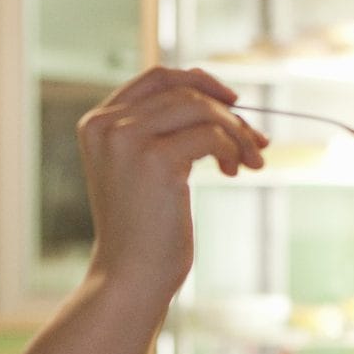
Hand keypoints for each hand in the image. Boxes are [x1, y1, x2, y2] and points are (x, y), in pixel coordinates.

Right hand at [76, 67, 266, 291]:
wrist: (131, 276)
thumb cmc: (144, 229)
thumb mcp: (144, 168)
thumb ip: (164, 130)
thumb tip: (224, 99)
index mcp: (97, 124)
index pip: (155, 77)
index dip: (199, 80)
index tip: (232, 101)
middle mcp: (106, 125)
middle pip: (183, 90)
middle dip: (227, 112)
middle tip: (256, 141)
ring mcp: (127, 140)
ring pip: (200, 107)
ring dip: (236, 131)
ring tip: (250, 161)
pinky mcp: (154, 159)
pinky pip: (211, 134)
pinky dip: (232, 148)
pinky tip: (234, 170)